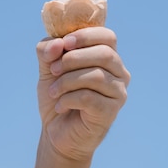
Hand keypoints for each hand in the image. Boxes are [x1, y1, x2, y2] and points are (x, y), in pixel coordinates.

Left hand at [36, 27, 130, 160]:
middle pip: (104, 54)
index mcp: (108, 58)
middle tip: (53, 70)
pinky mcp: (111, 112)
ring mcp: (118, 93)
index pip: (108, 37)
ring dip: (67, 81)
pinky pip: (89, 97)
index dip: (86, 35)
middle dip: (73, 58)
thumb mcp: (47, 69)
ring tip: (53, 91)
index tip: (65, 43)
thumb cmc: (57, 96)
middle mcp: (119, 73)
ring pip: (96, 75)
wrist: (56, 133)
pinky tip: (60, 106)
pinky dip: (68, 99)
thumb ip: (48, 51)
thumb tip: (58, 44)